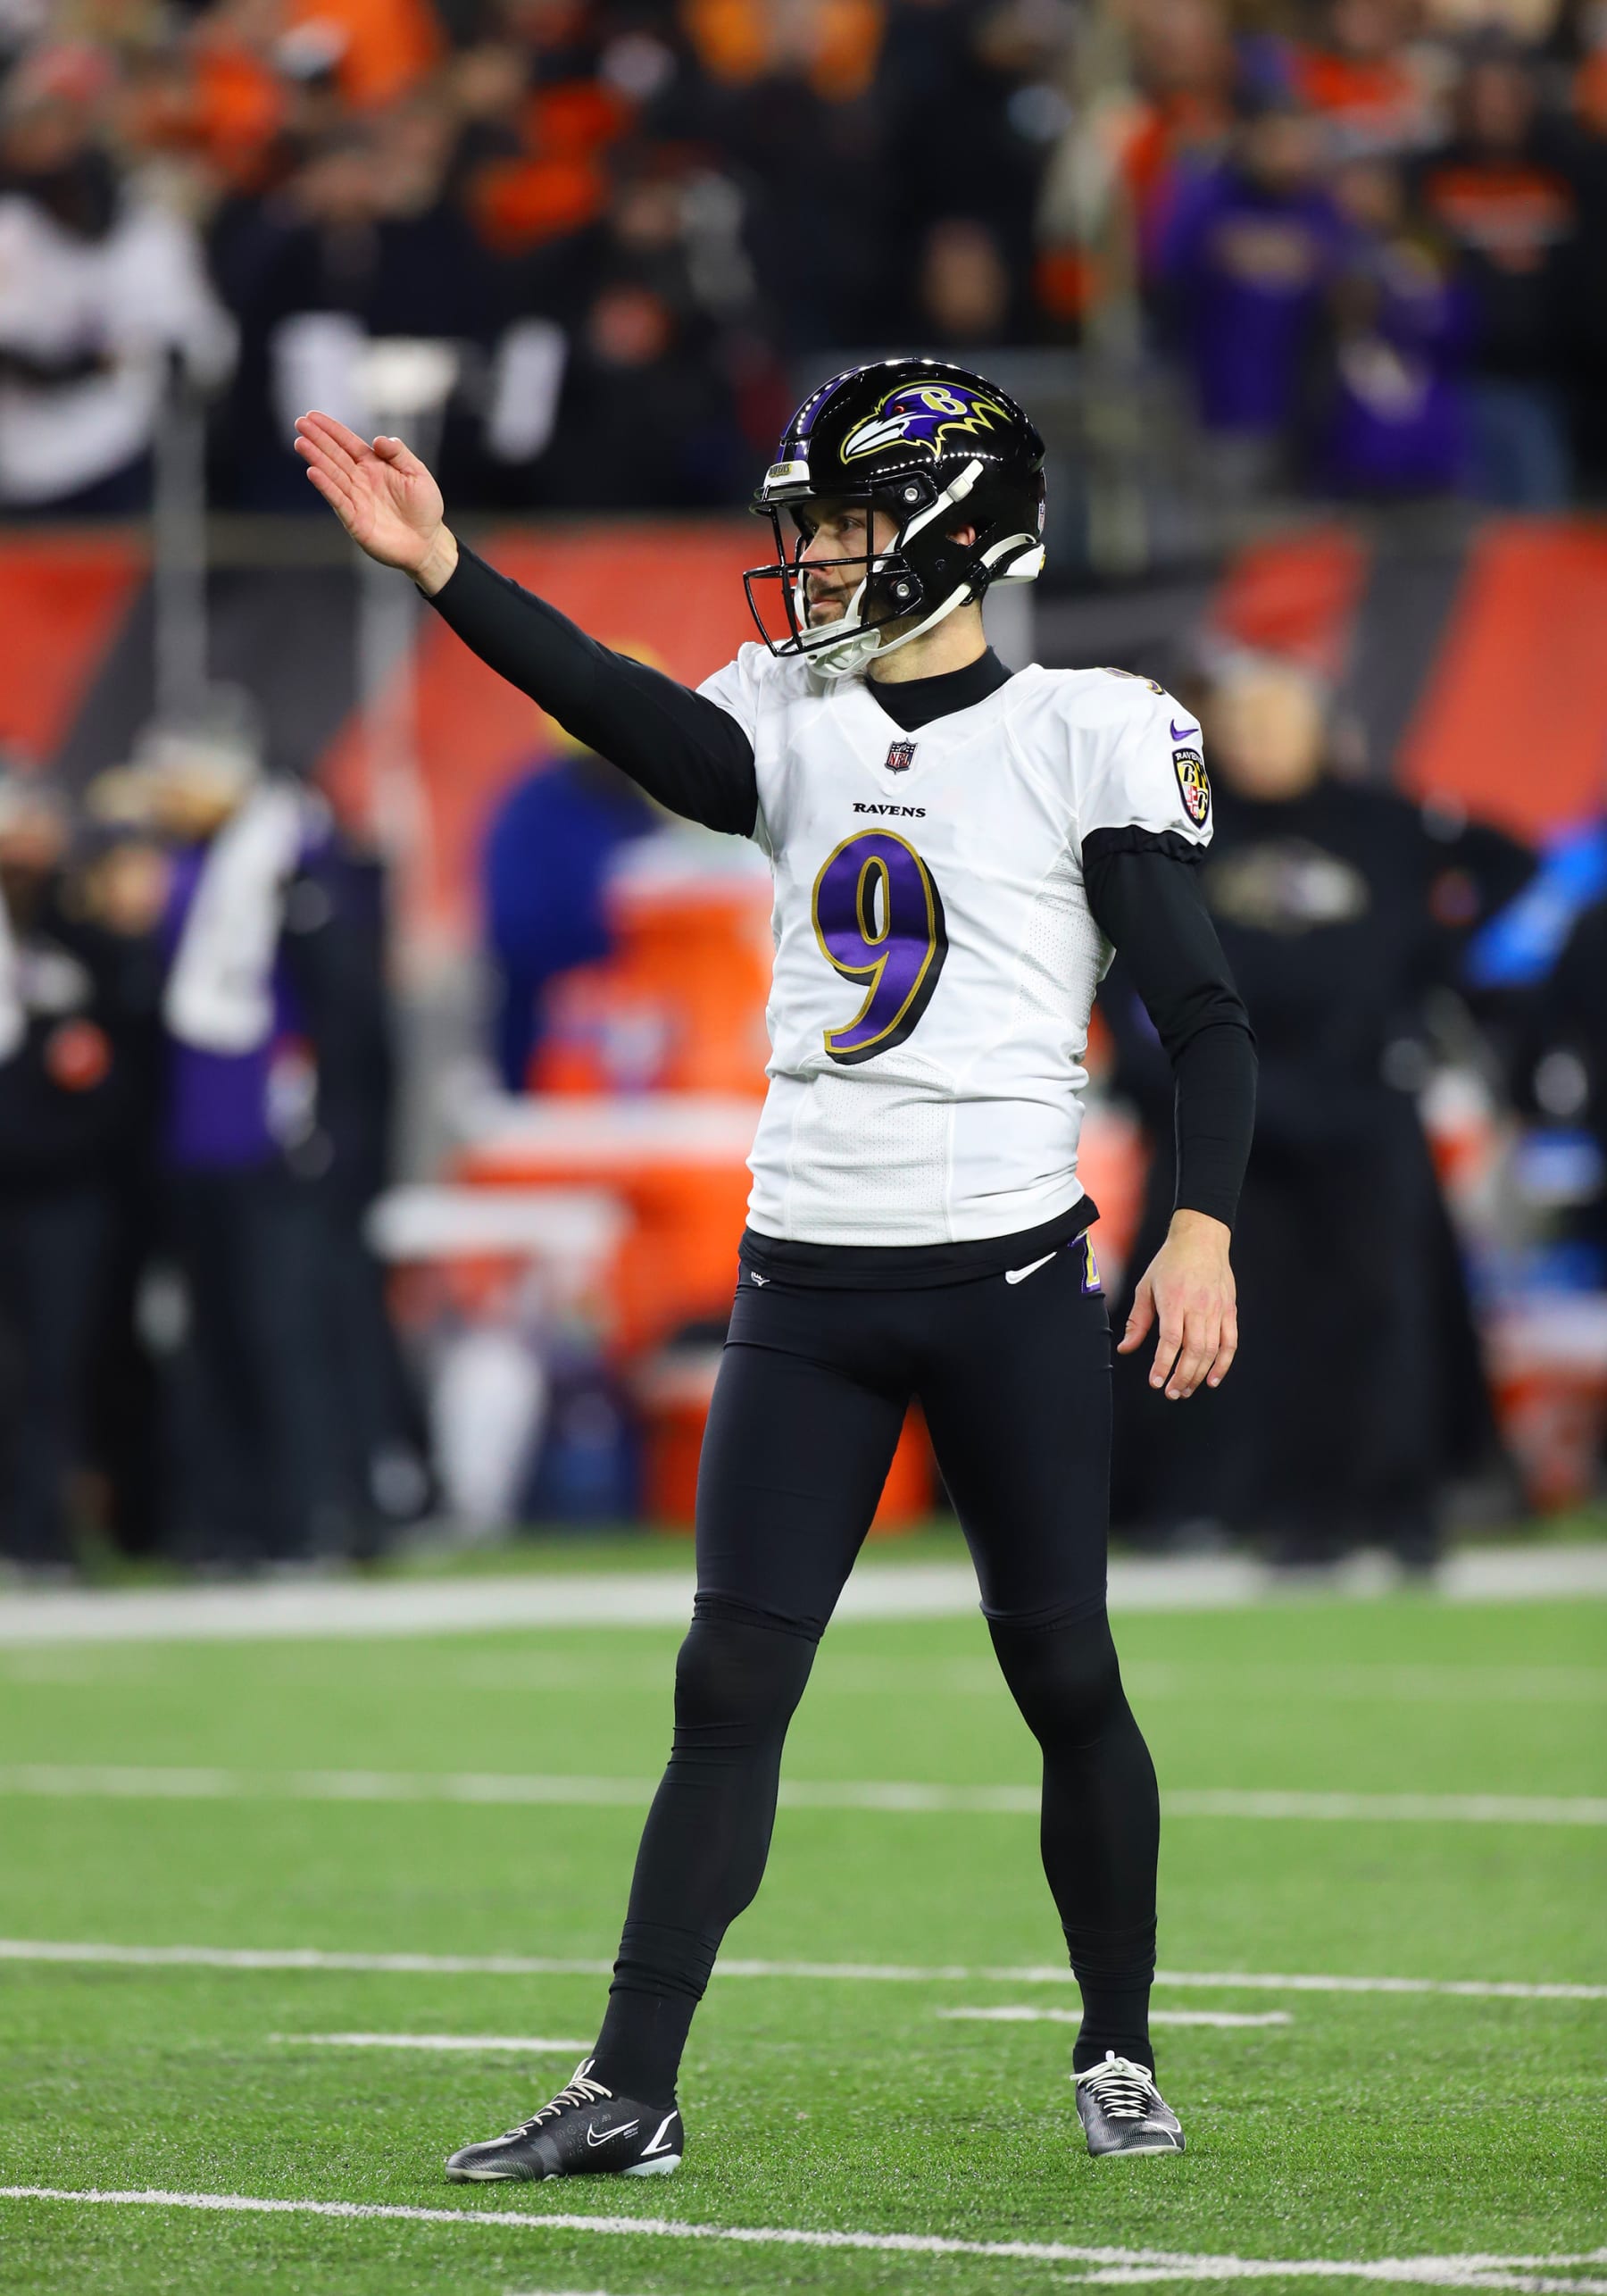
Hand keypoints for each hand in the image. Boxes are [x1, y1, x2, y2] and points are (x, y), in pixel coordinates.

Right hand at [292, 412, 458, 592]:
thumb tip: (377, 439)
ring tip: (301, 443)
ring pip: (332, 475)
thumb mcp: (417, 474)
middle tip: (299, 423)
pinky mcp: (355, 520)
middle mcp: (361, 480)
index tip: (313, 416)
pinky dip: (326, 486)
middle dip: (318, 439)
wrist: (428, 542)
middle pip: (335, 455)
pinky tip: (313, 472)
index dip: (331, 430)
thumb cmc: (424, 507)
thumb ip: (398, 453)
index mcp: (374, 466)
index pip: (348, 443)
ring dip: (316, 458)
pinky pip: (338, 500)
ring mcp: (356, 499)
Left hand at [1116, 1209, 1236, 1399]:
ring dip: (1199, 1375)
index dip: (1163, 1364)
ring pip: (1212, 1351)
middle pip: (1194, 1350)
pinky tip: (1212, 1379)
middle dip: (1182, 1377)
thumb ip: (1137, 1321)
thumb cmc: (1170, 1262)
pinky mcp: (1230, 1311)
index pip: (1171, 1340)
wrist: (1201, 1239)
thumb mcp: (1146, 1287)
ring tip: (1186, 1390)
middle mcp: (1198, 1306)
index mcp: (1174, 1300)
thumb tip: (1126, 1348)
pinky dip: (1223, 1364)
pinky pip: (1230, 1343)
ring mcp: (1217, 1310)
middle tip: (1171, 1393)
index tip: (1156, 1382)